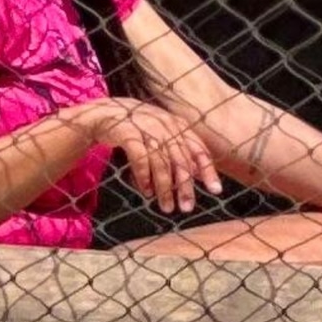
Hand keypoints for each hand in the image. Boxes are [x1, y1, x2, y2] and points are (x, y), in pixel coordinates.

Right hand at [81, 99, 221, 214]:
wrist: (106, 113)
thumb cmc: (139, 128)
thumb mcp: (162, 135)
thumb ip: (180, 151)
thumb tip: (199, 173)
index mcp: (178, 126)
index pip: (198, 149)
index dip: (208, 170)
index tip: (216, 190)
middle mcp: (165, 126)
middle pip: (180, 160)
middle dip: (185, 187)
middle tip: (187, 208)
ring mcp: (147, 128)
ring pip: (161, 163)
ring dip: (164, 188)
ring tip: (167, 207)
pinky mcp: (128, 133)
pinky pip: (140, 158)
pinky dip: (144, 176)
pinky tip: (146, 191)